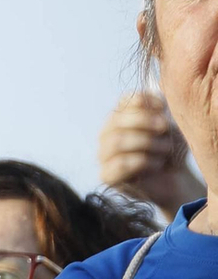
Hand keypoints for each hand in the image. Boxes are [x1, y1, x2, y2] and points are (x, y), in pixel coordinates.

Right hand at [97, 90, 201, 216]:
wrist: (175, 180)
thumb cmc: (170, 151)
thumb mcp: (169, 127)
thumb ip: (158, 110)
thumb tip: (155, 97)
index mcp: (121, 116)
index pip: (126, 100)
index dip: (145, 101)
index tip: (164, 109)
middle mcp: (107, 132)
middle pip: (117, 119)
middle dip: (145, 122)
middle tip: (165, 128)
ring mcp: (103, 154)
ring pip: (118, 141)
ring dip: (147, 143)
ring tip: (165, 150)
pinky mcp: (106, 175)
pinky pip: (120, 164)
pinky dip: (143, 162)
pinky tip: (155, 165)